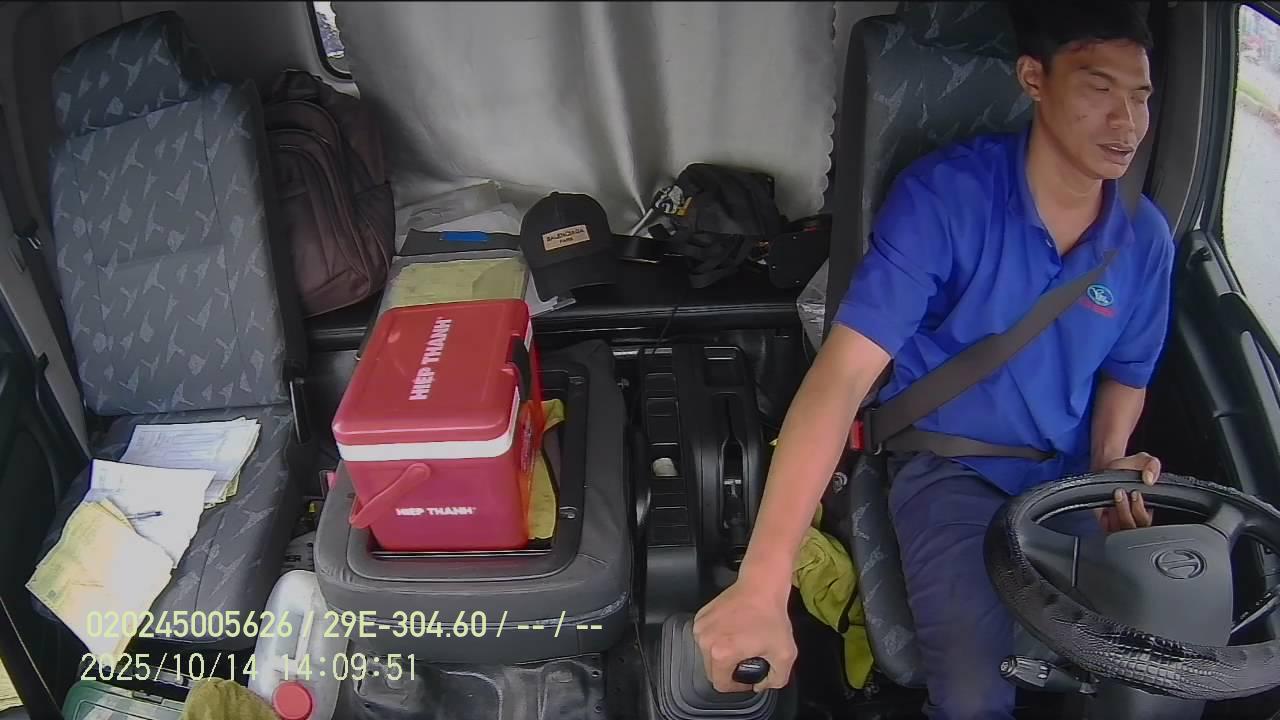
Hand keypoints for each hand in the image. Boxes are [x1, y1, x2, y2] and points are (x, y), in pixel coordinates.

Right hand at [692, 576, 795, 692]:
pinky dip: (716, 640)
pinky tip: (732, 632)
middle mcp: (705, 642)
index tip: (747, 677)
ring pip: (707, 655)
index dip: (736, 687)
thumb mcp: (785, 654)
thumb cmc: (771, 616)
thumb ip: (776, 679)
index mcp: (721, 654)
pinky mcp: (700, 617)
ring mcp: (700, 628)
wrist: (761, 586)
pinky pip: (705, 639)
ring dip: (721, 655)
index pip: (721, 684)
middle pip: (712, 671)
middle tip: (746, 659)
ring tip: (739, 644)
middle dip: (728, 671)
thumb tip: (760, 684)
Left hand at [1095, 452, 1160, 531]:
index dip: (1141, 510)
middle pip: (1134, 528)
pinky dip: (1106, 521)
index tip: (1135, 493)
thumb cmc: (1126, 468)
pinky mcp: (1107, 522)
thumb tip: (1150, 479)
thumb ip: (1151, 465)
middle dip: (1127, 511)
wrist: (1107, 467)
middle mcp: (1135, 517)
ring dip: (1116, 515)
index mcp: (1148, 507)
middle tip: (1120, 492)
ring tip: (1113, 496)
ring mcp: (1120, 521)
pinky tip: (1105, 508)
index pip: (1147, 520)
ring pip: (1120, 531)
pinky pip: (1107, 530)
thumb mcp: (1143, 460)